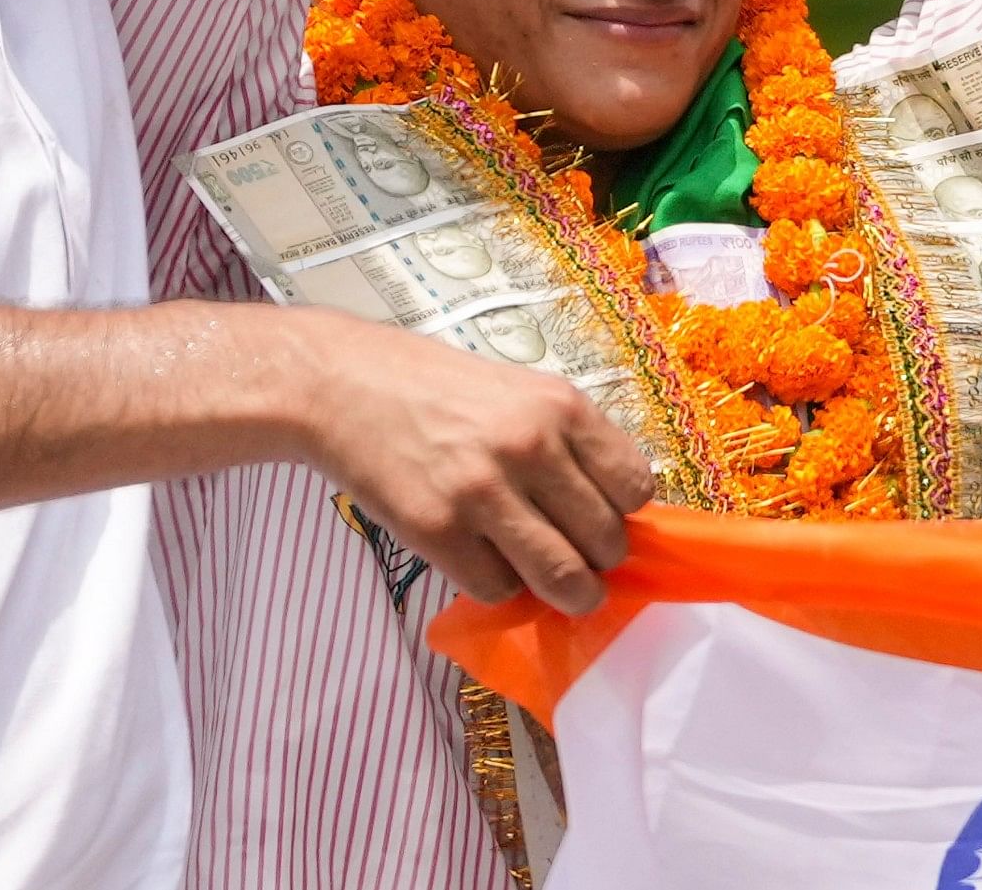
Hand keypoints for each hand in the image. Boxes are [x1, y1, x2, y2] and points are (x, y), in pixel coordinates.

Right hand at [289, 309, 654, 616]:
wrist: (345, 387)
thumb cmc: (438, 388)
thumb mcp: (522, 392)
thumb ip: (569, 443)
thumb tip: (613, 510)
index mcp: (561, 407)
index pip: (635, 486)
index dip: (626, 513)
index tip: (608, 518)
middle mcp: (530, 448)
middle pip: (606, 540)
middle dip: (601, 561)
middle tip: (582, 559)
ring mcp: (482, 493)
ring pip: (562, 577)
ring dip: (569, 594)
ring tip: (557, 586)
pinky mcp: (437, 532)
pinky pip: (497, 589)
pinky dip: (500, 587)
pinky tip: (486, 560)